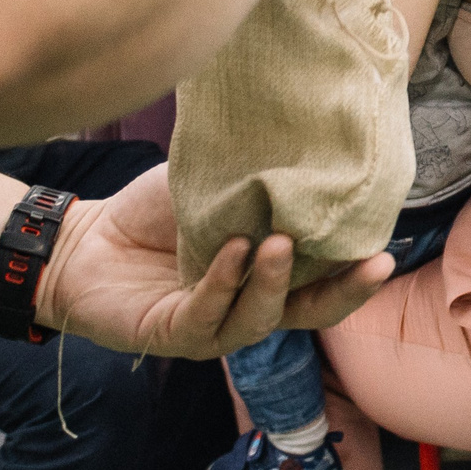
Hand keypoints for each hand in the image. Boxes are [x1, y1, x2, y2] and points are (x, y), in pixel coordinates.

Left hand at [34, 163, 397, 354]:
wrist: (81, 239)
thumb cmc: (150, 213)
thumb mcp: (214, 187)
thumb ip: (256, 179)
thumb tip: (310, 134)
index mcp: (269, 278)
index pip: (326, 282)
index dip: (358, 270)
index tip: (389, 243)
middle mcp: (249, 309)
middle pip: (311, 314)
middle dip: (346, 293)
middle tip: (375, 263)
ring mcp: (212, 327)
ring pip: (260, 320)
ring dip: (275, 283)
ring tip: (280, 242)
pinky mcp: (172, 335)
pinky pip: (207, 315)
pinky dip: (223, 283)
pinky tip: (232, 250)